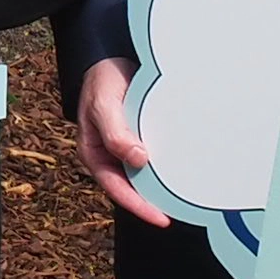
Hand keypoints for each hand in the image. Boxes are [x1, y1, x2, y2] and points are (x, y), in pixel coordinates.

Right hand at [76, 58, 166, 223]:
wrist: (110, 59)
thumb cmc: (101, 82)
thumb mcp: (103, 105)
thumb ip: (116, 133)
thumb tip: (137, 159)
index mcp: (95, 154)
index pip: (117, 189)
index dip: (138, 206)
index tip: (161, 219)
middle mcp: (110, 156)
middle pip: (131, 188)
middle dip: (152, 203)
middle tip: (179, 213)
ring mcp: (125, 148)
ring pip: (142, 175)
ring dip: (160, 186)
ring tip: (184, 199)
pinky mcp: (140, 138)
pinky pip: (152, 158)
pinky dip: (165, 167)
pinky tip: (181, 170)